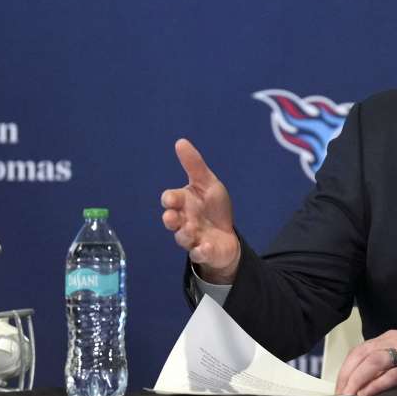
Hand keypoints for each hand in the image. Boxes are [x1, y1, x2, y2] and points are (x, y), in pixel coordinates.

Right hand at [161, 139, 240, 282]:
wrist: (226, 235)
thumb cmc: (213, 208)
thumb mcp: (207, 184)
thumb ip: (194, 166)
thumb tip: (180, 141)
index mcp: (183, 203)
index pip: (171, 199)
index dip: (170, 199)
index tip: (171, 199)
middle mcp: (183, 221)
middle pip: (171, 220)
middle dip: (170, 219)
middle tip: (172, 217)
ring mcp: (192, 238)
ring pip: (182, 238)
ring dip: (184, 234)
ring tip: (191, 230)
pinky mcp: (203, 252)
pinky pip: (199, 254)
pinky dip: (201, 251)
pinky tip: (206, 247)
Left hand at [335, 331, 396, 395]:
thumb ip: (386, 365)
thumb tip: (365, 383)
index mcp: (388, 338)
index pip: (358, 352)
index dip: (345, 370)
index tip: (339, 387)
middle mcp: (392, 341)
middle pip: (360, 355)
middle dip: (346, 376)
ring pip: (372, 362)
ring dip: (356, 380)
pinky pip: (391, 374)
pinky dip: (375, 384)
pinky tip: (366, 395)